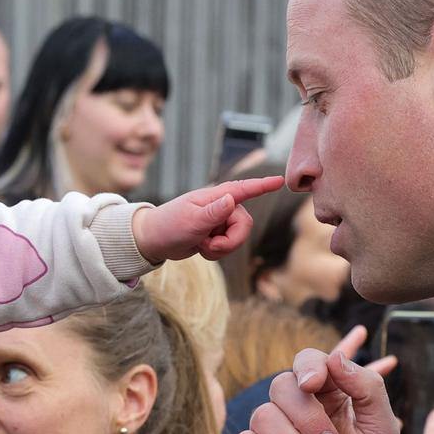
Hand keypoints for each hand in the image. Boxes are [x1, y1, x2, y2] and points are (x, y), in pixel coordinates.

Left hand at [131, 176, 284, 262]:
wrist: (153, 241)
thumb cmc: (168, 226)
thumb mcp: (190, 220)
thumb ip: (213, 212)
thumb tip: (231, 199)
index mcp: (215, 197)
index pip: (244, 189)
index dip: (263, 185)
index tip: (280, 181)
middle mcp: (221, 206)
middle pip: (245, 225)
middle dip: (231, 241)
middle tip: (210, 246)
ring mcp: (219, 220)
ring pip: (238, 238)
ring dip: (221, 248)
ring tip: (201, 245)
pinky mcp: (216, 233)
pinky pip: (228, 246)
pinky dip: (216, 252)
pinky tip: (201, 248)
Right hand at [227, 326, 399, 433]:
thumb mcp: (381, 433)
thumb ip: (368, 389)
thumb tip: (334, 357)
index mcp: (325, 399)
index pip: (306, 361)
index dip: (308, 366)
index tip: (315, 383)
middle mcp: (292, 413)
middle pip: (282, 385)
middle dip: (309, 419)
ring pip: (264, 415)